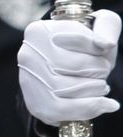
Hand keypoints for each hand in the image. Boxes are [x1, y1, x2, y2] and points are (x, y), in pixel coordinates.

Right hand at [19, 9, 121, 124]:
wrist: (61, 72)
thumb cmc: (82, 49)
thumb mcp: (96, 29)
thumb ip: (107, 26)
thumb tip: (105, 43)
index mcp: (39, 30)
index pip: (84, 41)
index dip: (101, 50)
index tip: (101, 51)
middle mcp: (28, 54)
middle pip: (78, 66)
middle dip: (100, 71)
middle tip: (100, 71)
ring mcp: (29, 80)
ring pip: (74, 88)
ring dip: (97, 89)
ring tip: (99, 85)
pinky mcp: (35, 104)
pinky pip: (66, 110)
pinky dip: (91, 108)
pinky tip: (105, 104)